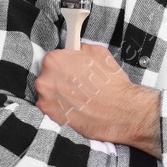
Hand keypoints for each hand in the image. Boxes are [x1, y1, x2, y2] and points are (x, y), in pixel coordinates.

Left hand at [36, 42, 159, 152]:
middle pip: (49, 76)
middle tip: (78, 84)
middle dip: (61, 79)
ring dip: (61, 94)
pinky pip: (53, 108)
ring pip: (50, 93)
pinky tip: (77, 107)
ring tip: (80, 97)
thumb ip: (81, 49)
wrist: (121, 111)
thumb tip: (77, 50)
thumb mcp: (99, 53)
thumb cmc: (111, 83)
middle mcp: (45, 80)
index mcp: (54, 61)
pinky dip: (62, 108)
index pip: (53, 59)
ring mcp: (46, 100)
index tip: (72, 69)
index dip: (65, 64)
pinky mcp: (52, 117)